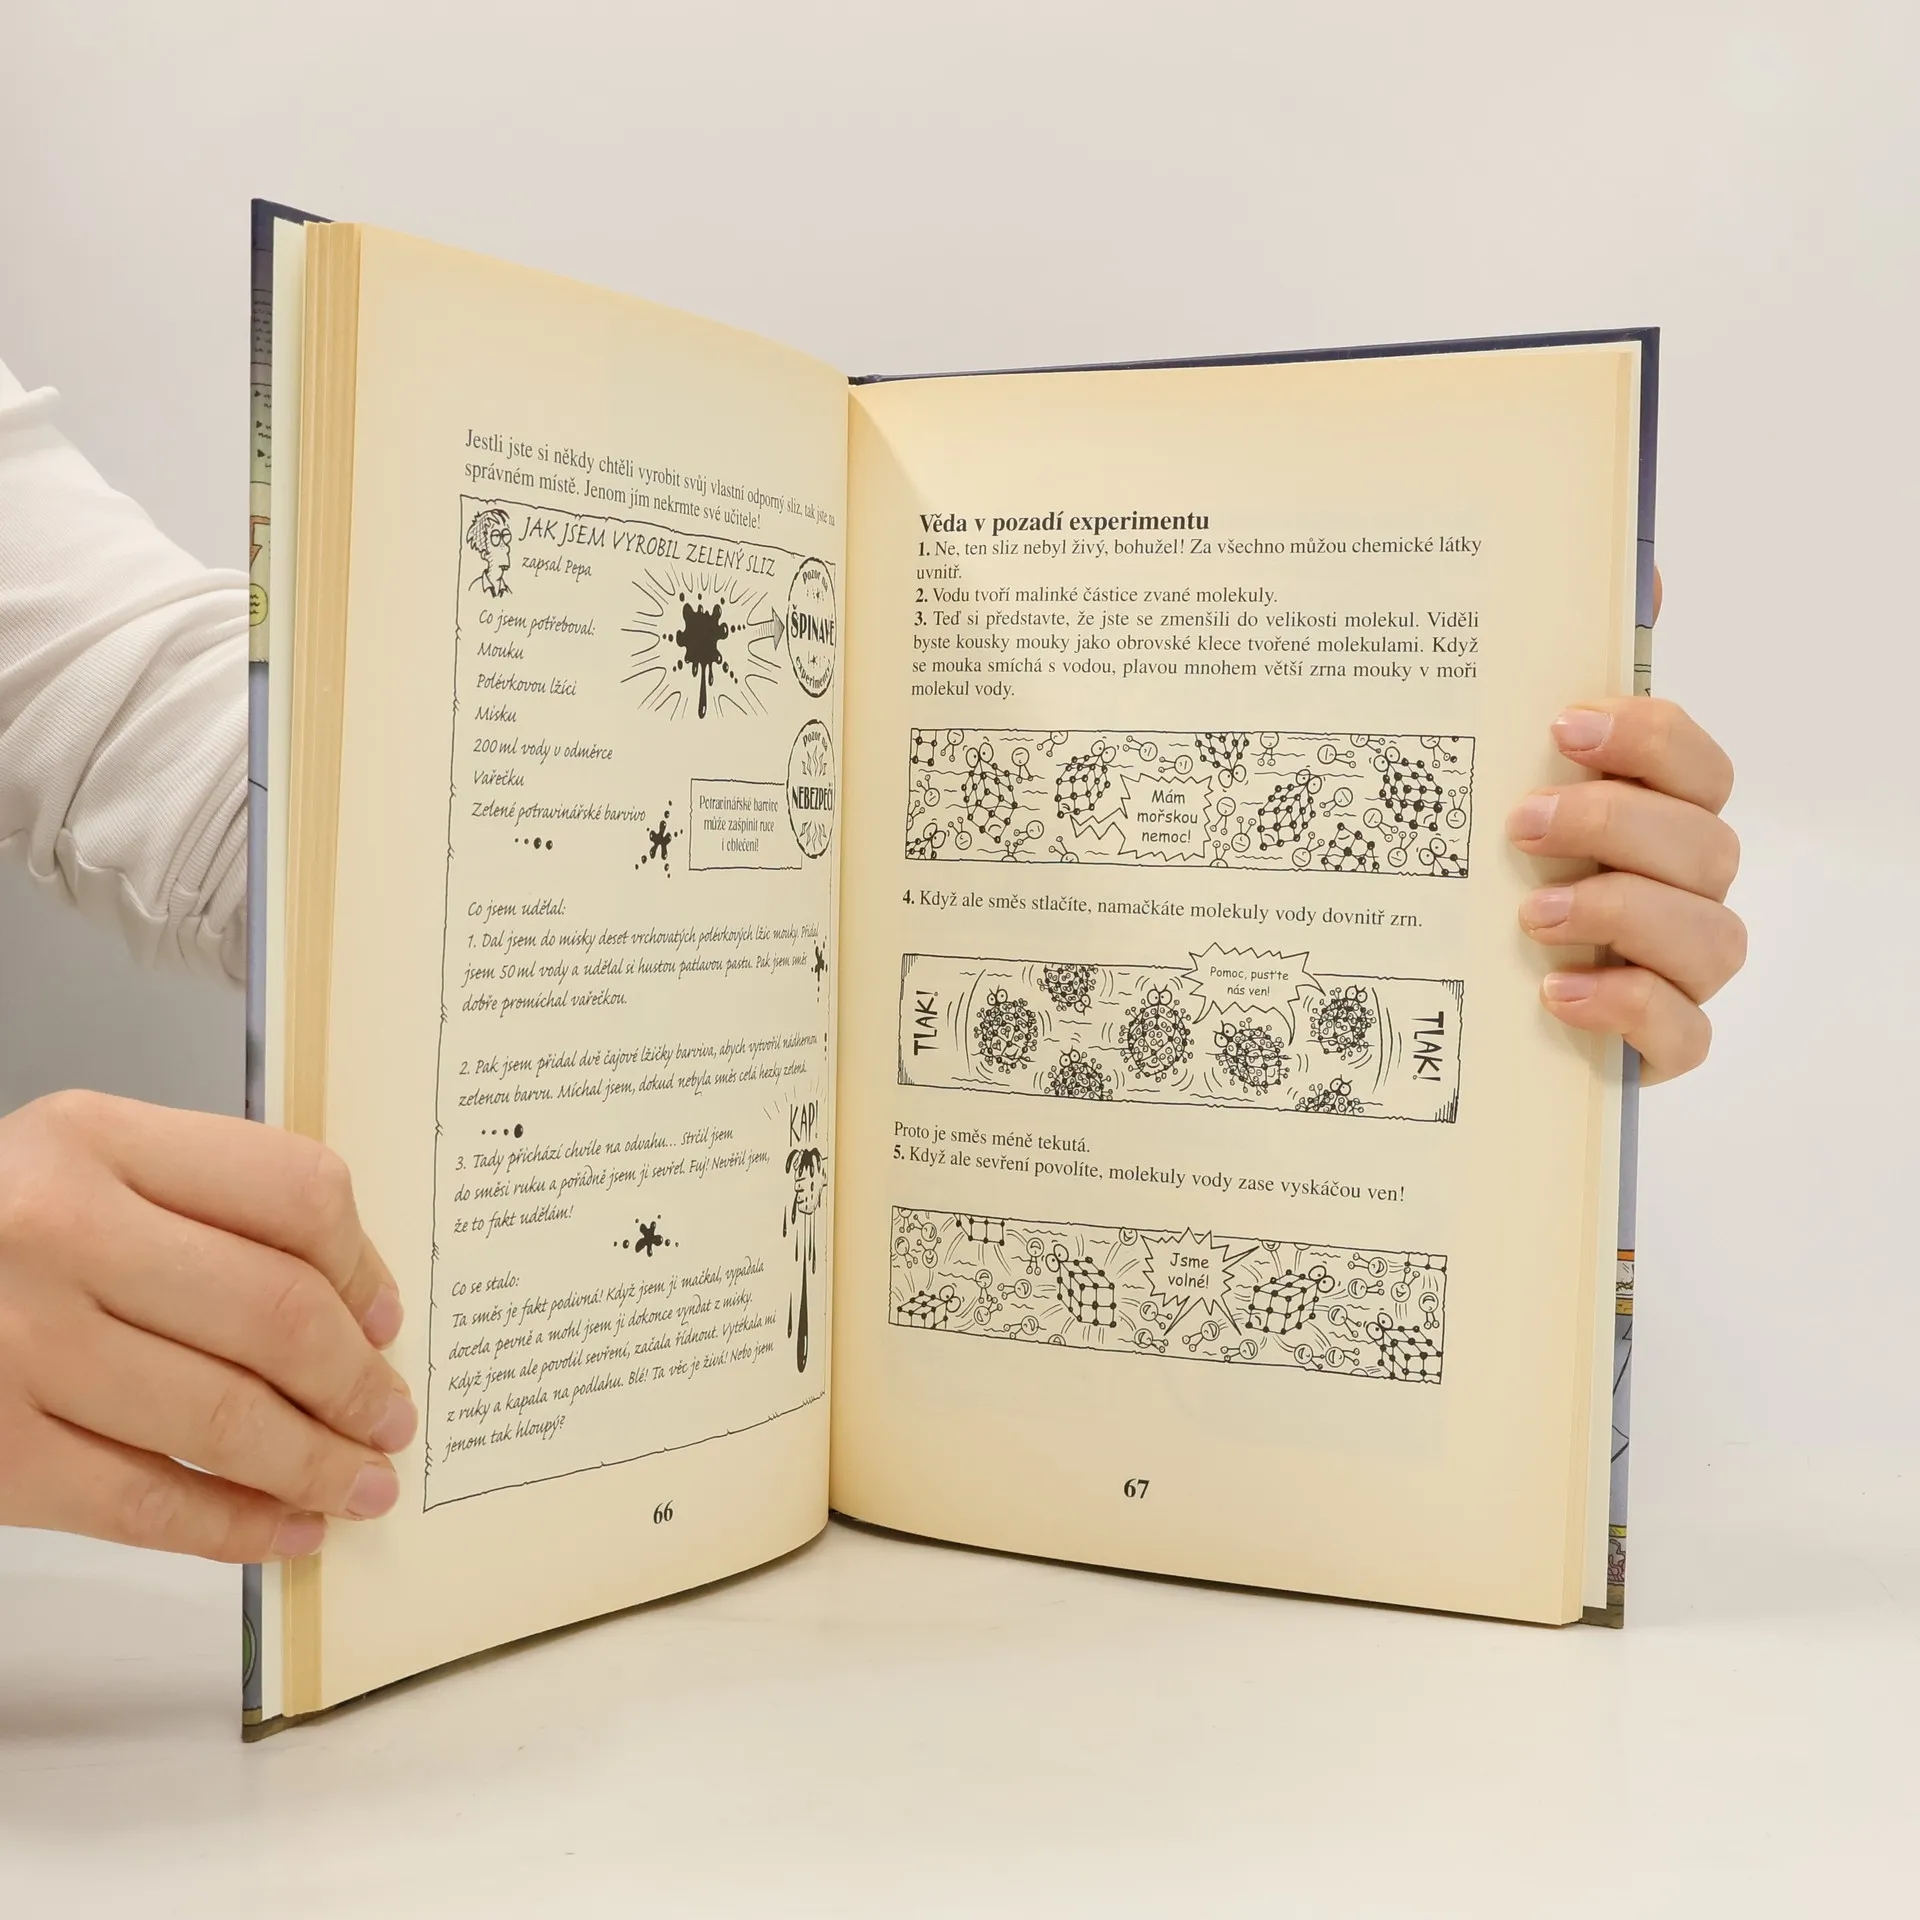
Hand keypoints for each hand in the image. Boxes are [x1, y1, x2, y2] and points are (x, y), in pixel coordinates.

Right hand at [0, 1092, 413, 1561]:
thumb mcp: (81, 1169)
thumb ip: (204, 1208)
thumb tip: (357, 1309)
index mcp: (96, 1139)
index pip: (293, 1192)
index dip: (363, 1268)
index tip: (386, 1322)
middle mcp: (56, 1230)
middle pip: (274, 1312)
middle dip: (356, 1383)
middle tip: (392, 1421)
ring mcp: (17, 1343)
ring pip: (223, 1417)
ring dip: (314, 1464)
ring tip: (362, 1484)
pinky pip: (144, 1503)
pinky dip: (234, 1528)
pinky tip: (287, 1532)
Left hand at [1506, 570, 1742, 1082]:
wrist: (1437, 1001)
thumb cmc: (1475, 873)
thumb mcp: (1478, 773)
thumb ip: (1544, 680)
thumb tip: (1639, 567)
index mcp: (1647, 814)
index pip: (1694, 762)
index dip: (1648, 738)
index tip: (1564, 726)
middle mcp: (1676, 886)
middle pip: (1707, 841)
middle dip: (1617, 823)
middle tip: (1520, 822)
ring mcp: (1673, 967)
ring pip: (1713, 936)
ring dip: (1624, 914)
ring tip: (1532, 914)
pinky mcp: (1654, 1044)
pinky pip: (1686, 1033)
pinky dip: (1629, 1010)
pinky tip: (1556, 991)